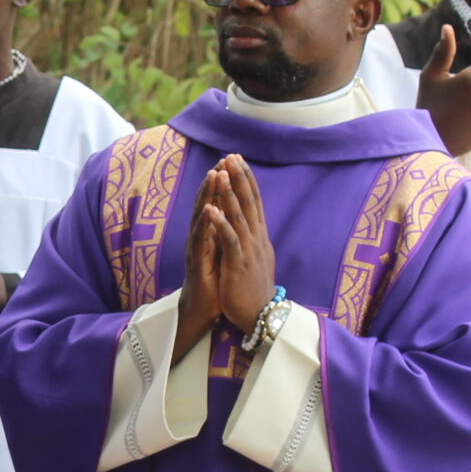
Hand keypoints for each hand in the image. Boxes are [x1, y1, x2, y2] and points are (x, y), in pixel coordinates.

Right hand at [174, 169, 224, 361]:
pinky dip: (204, 223)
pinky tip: (208, 209)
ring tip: (213, 175)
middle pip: (206, 203)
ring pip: (201, 216)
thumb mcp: (224, 253)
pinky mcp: (196, 261)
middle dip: (214, 181)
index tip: (232, 163)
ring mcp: (197, 248)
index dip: (223, 183)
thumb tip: (234, 217)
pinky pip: (200, 239)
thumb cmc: (215, 283)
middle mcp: (201, 236)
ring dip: (207, 195)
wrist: (203, 310)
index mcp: (210, 234)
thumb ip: (226, 234)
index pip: (217, 203)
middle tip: (222, 160)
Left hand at [203, 155, 277, 332]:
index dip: (247, 179)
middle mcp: (257, 239)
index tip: (238, 160)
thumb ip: (255, 239)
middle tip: (232, 156)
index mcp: (259, 237)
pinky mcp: (239, 264)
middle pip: (248, 202)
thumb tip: (255, 224)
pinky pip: (229, 240)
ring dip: (230, 194)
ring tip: (222, 173)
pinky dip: (220, 224)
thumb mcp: (257, 258)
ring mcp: (249, 250)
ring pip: (239, 216)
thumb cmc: (253, 288)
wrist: (259, 316)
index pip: (254, 202)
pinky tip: (211, 209)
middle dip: (240, 178)